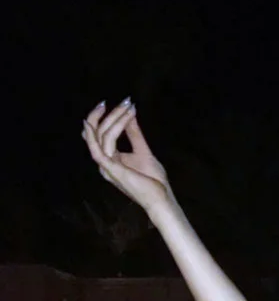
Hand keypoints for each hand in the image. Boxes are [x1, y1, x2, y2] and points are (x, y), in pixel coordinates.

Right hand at [82, 100, 172, 214]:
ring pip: (101, 134)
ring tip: (128, 107)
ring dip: (114, 117)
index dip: (103, 116)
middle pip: (95, 131)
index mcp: (109, 159)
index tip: (122, 103)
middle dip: (108, 113)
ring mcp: (106, 166)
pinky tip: (116, 117)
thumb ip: (134, 133)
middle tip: (124, 101)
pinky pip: (105, 144)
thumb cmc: (154, 180)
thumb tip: (129, 114)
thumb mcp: (143, 150)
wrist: (161, 199)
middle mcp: (104, 162)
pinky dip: (111, 127)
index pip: (96, 134)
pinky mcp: (111, 169)